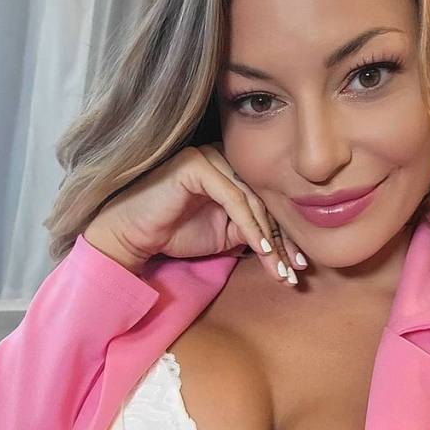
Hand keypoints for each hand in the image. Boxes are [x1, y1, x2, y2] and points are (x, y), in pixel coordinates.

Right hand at [84, 142, 306, 285]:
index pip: (265, 202)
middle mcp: (223, 158)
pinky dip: (251, 226)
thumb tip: (285, 244)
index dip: (284, 235)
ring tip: (281, 269)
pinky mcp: (198, 165)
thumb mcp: (223, 235)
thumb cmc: (173, 233)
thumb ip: (251, 230)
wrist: (131, 235)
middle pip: (264, 200)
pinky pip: (234, 198)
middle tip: (295, 272)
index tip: (297, 266)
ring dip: (270, 239)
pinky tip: (262, 250)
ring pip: (253, 200)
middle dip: (283, 241)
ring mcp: (210, 157)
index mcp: (231, 171)